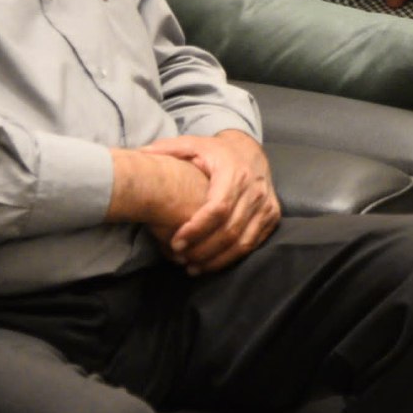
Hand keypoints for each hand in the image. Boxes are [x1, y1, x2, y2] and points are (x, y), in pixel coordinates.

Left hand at [141, 130, 278, 273]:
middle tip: (180, 260)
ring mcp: (266, 204)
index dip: (196, 229)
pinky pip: (253, 243)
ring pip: (243, 241)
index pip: (217, 208)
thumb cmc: (215, 152)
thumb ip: (167, 150)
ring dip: (217, 260)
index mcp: (233, 172)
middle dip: (203, 249)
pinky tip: (212, 264)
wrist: (250, 150)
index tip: (175, 243)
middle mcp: (254, 189)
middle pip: (230, 230)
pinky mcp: (272, 215)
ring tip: (192, 268)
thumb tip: (139, 154)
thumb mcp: (192, 144)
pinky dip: (232, 258)